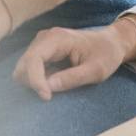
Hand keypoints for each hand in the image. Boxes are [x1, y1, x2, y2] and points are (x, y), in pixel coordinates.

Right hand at [12, 16, 135, 100]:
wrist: (111, 43)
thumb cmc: (106, 55)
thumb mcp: (95, 71)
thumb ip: (72, 78)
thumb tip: (48, 87)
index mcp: (57, 38)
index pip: (34, 59)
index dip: (35, 80)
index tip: (46, 97)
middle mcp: (45, 38)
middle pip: (24, 64)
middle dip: (33, 82)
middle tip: (51, 95)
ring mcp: (42, 44)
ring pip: (24, 67)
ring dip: (34, 82)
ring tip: (56, 87)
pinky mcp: (42, 52)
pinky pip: (30, 69)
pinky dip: (37, 80)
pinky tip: (54, 82)